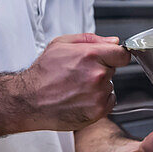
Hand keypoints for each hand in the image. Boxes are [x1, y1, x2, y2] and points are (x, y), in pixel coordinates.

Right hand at [14, 33, 129, 131]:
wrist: (29, 100)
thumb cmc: (43, 73)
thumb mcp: (61, 44)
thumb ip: (91, 39)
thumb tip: (113, 42)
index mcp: (90, 55)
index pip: (122, 54)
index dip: (115, 55)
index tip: (109, 59)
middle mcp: (97, 75)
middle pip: (113, 70)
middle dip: (100, 70)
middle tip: (80, 74)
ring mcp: (98, 95)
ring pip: (109, 86)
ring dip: (98, 86)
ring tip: (76, 88)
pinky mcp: (98, 111)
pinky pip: (108, 102)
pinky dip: (98, 101)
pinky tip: (80, 98)